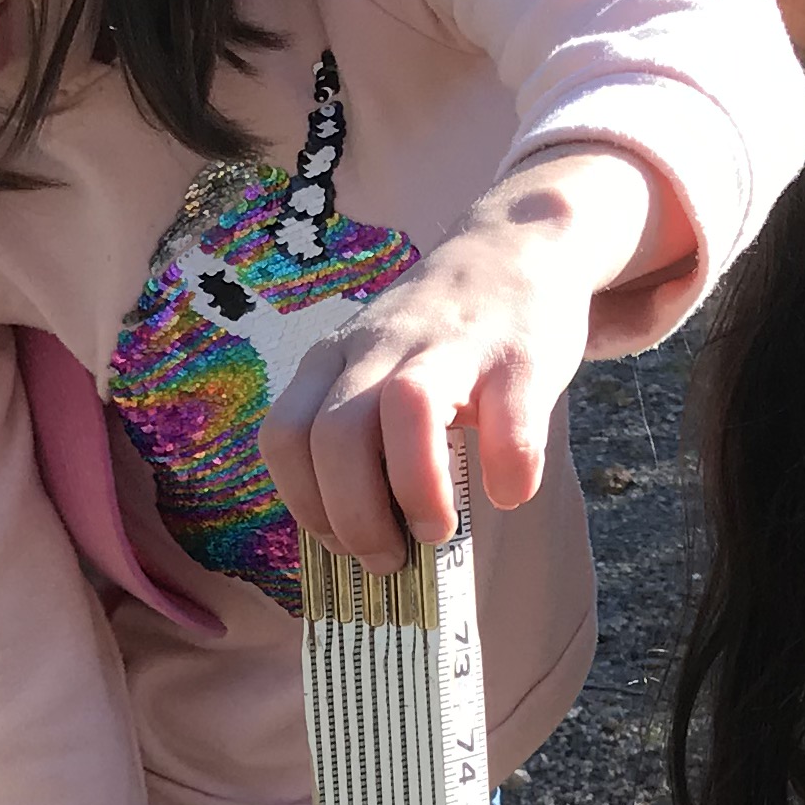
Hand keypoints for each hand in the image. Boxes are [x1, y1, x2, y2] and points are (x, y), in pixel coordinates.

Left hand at [261, 147, 667, 566]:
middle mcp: (379, 349)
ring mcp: (450, 347)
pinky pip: (509, 424)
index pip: (285, 437)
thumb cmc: (441, 340)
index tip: (340, 541)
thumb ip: (361, 438)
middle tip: (389, 557)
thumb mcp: (378, 371)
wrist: (518, 247)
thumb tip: (361, 546)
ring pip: (405, 411)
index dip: (306, 504)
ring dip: (417, 491)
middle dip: (355, 517)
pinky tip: (509, 490)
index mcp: (335, 361)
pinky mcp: (519, 355)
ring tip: (437, 529)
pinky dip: (508, 473)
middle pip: (334, 435)